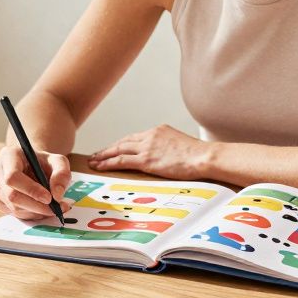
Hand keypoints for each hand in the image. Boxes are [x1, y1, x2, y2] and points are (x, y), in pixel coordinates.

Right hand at [0, 145, 73, 219]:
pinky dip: (30, 214)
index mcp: (8, 155)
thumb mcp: (58, 161)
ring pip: (13, 207)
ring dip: (36, 212)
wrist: (32, 166)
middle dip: (36, 206)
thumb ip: (61, 174)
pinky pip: (13, 213)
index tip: (49, 198)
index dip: (31, 190)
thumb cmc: (43, 162)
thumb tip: (57, 195)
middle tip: (55, 209)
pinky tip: (40, 208)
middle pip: (12, 195)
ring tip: (52, 208)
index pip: (13, 177)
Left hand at [87, 124, 209, 178]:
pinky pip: (122, 161)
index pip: (134, 137)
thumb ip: (168, 148)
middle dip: (108, 149)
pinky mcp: (147, 160)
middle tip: (97, 155)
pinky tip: (101, 166)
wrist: (203, 157)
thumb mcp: (180, 145)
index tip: (113, 149)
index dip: (121, 144)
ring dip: (104, 156)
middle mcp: (150, 135)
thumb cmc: (198, 155)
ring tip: (94, 161)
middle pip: (123, 142)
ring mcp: (147, 147)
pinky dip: (109, 163)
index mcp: (159, 130)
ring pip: (119, 149)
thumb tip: (165, 158)